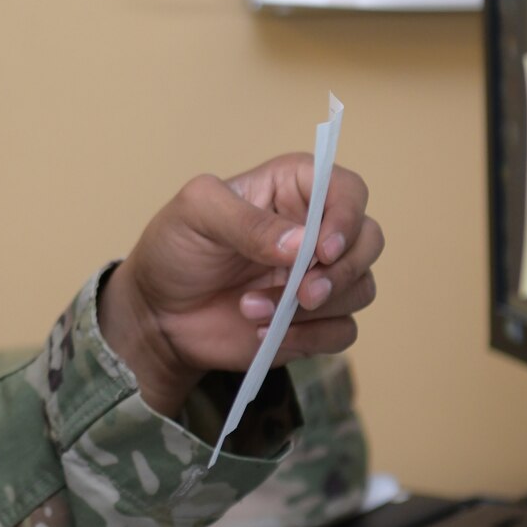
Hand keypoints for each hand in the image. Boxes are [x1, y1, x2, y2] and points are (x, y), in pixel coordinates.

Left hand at [99, 154, 381, 414]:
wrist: (157, 313)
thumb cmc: (175, 249)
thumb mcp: (195, 213)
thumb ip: (246, 220)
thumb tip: (301, 245)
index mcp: (294, 189)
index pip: (348, 190)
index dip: (346, 217)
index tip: (322, 250)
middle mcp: (315, 230)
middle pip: (369, 240)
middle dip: (342, 270)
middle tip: (301, 293)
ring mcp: (317, 277)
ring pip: (361, 288)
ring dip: (313, 308)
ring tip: (249, 308)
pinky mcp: (314, 321)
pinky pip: (342, 331)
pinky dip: (310, 337)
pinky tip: (265, 333)